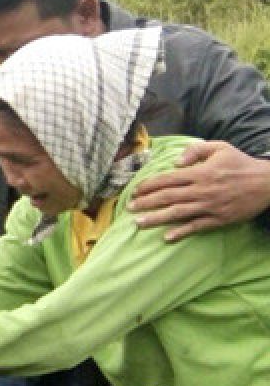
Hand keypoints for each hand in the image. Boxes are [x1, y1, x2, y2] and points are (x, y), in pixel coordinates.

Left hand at [129, 141, 269, 240]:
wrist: (267, 183)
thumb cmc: (241, 164)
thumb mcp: (220, 148)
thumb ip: (196, 150)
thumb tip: (176, 162)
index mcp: (200, 172)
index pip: (167, 179)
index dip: (148, 185)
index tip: (134, 191)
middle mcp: (202, 190)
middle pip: (167, 197)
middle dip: (146, 203)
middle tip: (129, 208)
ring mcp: (209, 206)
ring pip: (178, 213)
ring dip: (156, 218)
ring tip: (138, 223)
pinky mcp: (219, 219)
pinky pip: (197, 227)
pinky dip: (182, 232)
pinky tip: (167, 237)